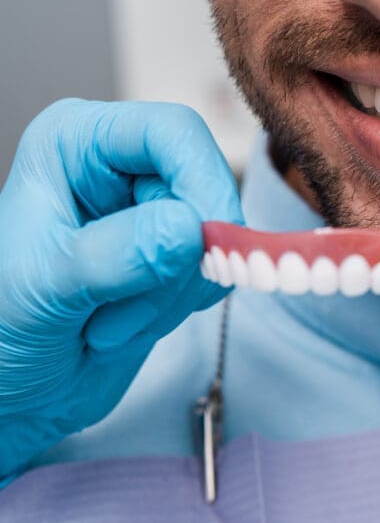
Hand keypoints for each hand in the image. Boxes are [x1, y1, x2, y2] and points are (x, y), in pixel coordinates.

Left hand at [0, 99, 241, 480]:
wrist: (10, 388)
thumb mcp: (43, 288)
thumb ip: (115, 255)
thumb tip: (190, 227)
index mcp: (75, 144)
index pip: (172, 133)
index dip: (201, 181)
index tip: (205, 244)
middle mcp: (119, 166)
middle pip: (202, 189)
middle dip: (177, 262)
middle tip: (123, 312)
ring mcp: (150, 210)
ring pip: (215, 237)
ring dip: (173, 295)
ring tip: (108, 324)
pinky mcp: (174, 253)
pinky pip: (216, 269)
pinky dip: (184, 306)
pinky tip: (131, 323)